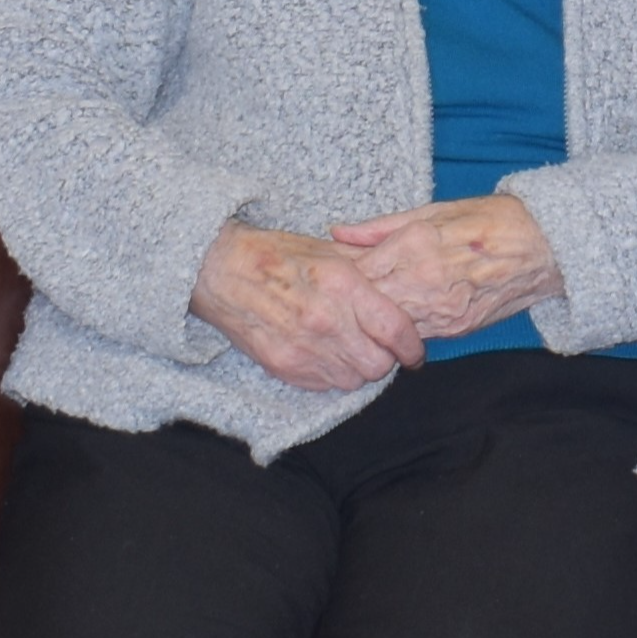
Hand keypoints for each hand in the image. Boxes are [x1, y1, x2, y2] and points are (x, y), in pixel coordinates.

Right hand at [191, 222, 426, 390]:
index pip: (394, 329)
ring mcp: (301, 347)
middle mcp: (325, 321)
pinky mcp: (281, 366)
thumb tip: (402, 288)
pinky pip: (323, 385)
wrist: (222, 271)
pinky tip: (328, 354)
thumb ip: (369, 271)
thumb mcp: (331, 252)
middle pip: (377, 364)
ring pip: (353, 380)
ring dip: (359, 369)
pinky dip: (332, 375)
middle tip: (381, 347)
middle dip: (386, 359)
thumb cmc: (278, 256)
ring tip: (352, 349)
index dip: (412, 346)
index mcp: (342, 285)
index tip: (414, 351)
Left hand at [330, 194, 565, 339]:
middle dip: (350, 304)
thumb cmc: (490, 220)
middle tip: (336, 301)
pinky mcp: (455, 329)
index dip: (338, 278)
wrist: (543, 247)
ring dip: (373, 321)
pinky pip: (414, 334)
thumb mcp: (433, 211)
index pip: (356, 273)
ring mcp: (440, 311)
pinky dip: (401, 329)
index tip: (328, 276)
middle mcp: (423, 282)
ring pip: (387, 326)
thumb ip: (380, 227)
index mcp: (414, 246)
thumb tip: (338, 233)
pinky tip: (397, 317)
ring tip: (363, 312)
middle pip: (366, 306)